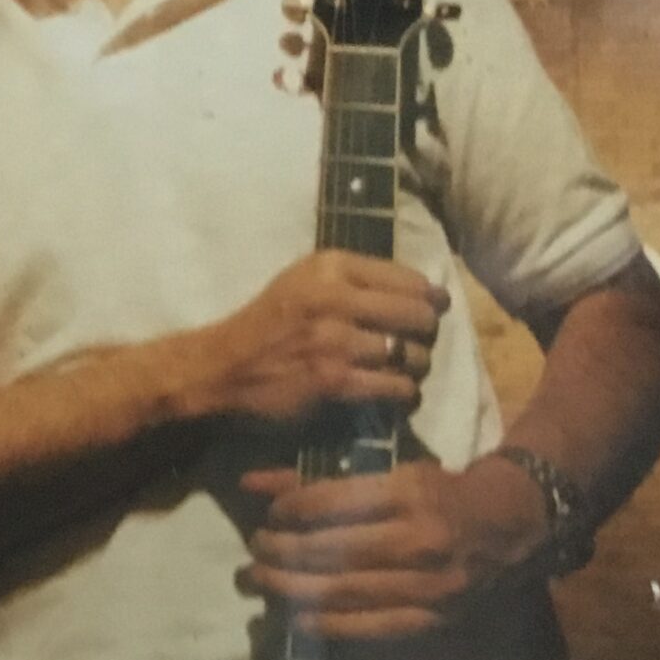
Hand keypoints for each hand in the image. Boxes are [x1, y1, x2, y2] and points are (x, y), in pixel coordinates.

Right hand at [170, 251, 446, 426]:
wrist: (225, 367)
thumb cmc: (270, 322)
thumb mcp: (305, 280)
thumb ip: (355, 278)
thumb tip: (422, 290)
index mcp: (330, 266)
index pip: (408, 278)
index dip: (430, 297)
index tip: (434, 308)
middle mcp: (335, 298)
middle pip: (417, 315)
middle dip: (426, 332)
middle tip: (418, 342)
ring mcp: (335, 341)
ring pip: (411, 354)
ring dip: (416, 366)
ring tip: (405, 369)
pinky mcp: (334, 380)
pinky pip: (395, 387)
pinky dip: (403, 393)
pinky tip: (395, 393)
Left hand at [236, 456, 549, 640]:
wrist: (506, 526)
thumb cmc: (438, 492)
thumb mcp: (388, 473)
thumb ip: (319, 482)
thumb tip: (251, 483)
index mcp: (409, 493)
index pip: (334, 504)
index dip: (292, 512)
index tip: (270, 516)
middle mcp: (420, 539)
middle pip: (333, 551)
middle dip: (283, 554)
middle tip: (255, 552)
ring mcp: (429, 584)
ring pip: (345, 591)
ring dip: (294, 590)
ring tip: (263, 582)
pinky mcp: (433, 618)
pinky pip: (371, 626)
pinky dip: (328, 624)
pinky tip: (298, 617)